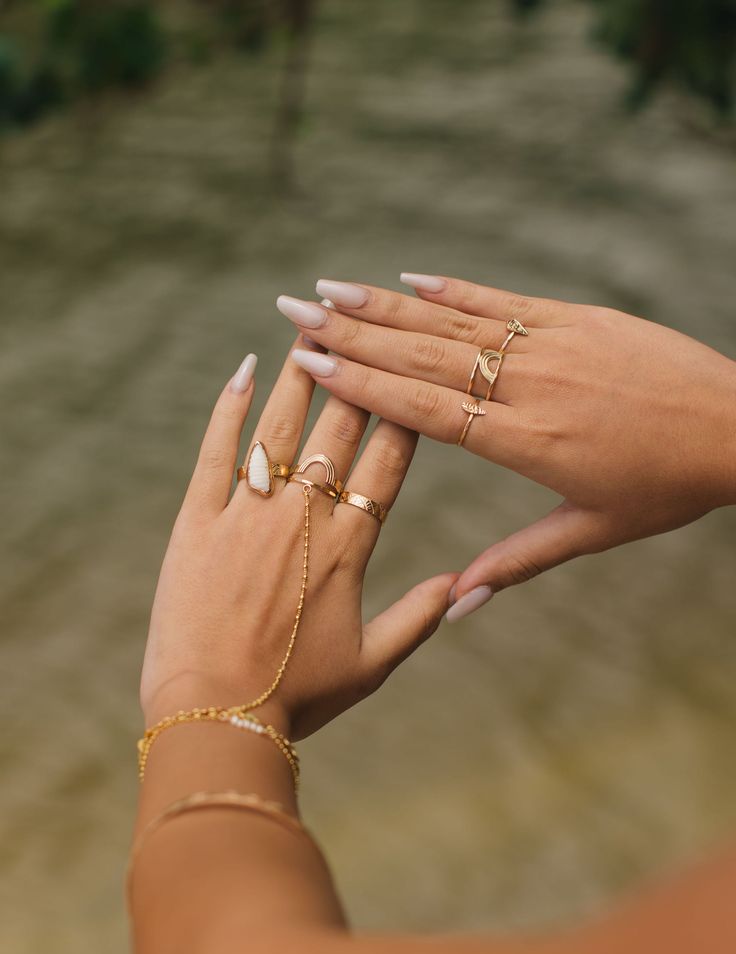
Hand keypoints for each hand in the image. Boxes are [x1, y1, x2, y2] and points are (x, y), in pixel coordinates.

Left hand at [140, 341, 456, 738]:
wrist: (216, 714)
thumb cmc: (298, 696)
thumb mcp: (371, 665)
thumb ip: (418, 618)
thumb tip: (463, 585)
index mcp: (351, 547)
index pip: (389, 461)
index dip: (406, 410)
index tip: (417, 370)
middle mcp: (303, 518)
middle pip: (338, 429)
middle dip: (358, 374)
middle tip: (367, 325)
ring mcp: (246, 515)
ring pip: (278, 426)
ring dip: (298, 374)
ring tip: (311, 328)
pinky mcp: (195, 523)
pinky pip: (214, 452)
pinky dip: (228, 408)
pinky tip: (243, 368)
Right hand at [276, 277, 735, 613]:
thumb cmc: (668, 488)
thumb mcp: (593, 531)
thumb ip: (518, 561)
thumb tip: (458, 602)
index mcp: (528, 443)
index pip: (427, 411)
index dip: (366, 386)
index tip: (313, 365)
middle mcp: (530, 388)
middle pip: (426, 358)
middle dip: (353, 334)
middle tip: (293, 310)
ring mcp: (554, 346)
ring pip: (455, 324)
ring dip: (387, 304)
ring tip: (330, 288)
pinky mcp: (578, 318)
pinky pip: (504, 302)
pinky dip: (454, 290)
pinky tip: (410, 279)